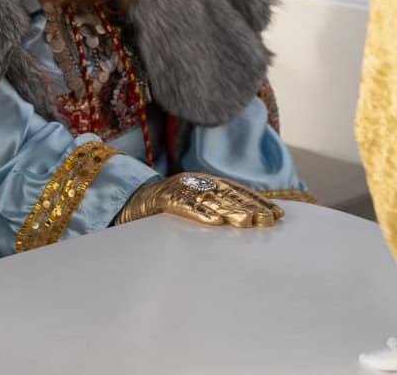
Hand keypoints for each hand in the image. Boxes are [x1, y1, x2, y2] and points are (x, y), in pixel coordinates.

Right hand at [114, 172, 283, 227]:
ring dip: (229, 211)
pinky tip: (214, 223)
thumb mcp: (192, 202)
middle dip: (249, 206)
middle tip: (269, 220)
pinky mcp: (160, 199)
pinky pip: (182, 206)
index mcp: (202, 181)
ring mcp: (176, 189)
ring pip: (208, 200)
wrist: (125, 199)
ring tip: (247, 222)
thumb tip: (251, 218)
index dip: (257, 200)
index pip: (235, 190)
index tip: (278, 214)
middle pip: (226, 194)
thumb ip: (215, 206)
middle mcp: (192, 182)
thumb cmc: (162, 206)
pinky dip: (198, 213)